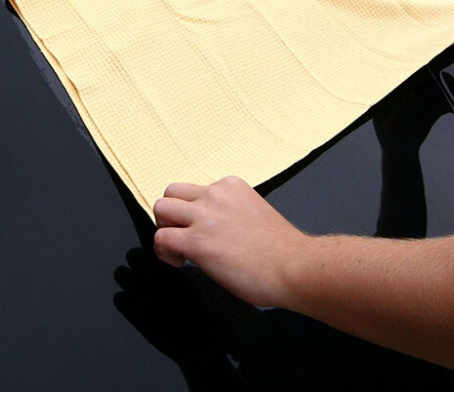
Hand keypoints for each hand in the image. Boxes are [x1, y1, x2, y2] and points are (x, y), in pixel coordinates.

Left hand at [153, 176, 308, 308]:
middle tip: (182, 236)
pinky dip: (164, 253)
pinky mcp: (197, 241)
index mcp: (230, 186)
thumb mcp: (253, 211)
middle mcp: (215, 194)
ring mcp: (205, 216)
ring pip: (160, 209)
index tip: (203, 230)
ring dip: (164, 229)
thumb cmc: (281, 250)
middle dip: (171, 216)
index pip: (194, 190)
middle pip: (171, 193)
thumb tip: (215, 229)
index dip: (192, 212)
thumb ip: (230, 212)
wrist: (294, 266)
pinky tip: (181, 263)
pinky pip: (161, 238)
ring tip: (178, 249)